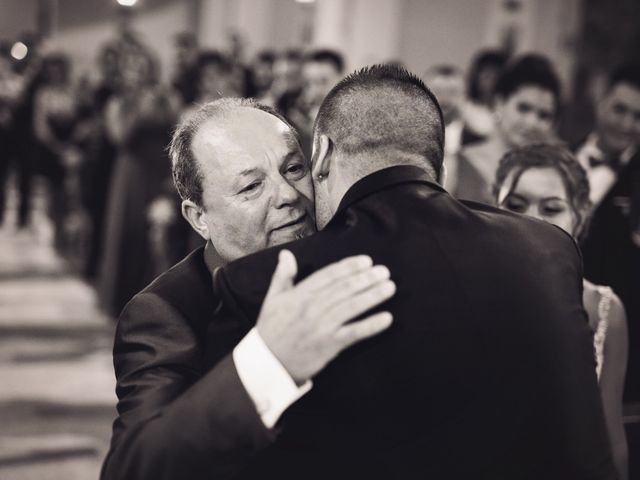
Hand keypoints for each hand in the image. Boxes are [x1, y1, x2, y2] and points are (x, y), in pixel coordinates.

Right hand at [256, 250, 394, 384]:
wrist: (268, 363)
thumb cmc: (272, 329)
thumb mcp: (273, 299)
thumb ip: (283, 275)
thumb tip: (287, 254)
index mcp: (300, 294)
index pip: (330, 275)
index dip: (349, 266)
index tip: (366, 261)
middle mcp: (313, 307)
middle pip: (345, 288)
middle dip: (367, 278)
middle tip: (384, 271)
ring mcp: (323, 326)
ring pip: (352, 306)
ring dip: (373, 295)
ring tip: (389, 287)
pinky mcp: (330, 345)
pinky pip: (354, 333)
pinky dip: (371, 325)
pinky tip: (387, 318)